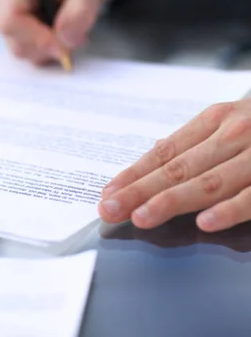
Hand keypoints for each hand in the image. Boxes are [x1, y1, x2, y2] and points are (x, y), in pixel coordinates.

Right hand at [0, 0, 111, 65]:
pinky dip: (43, 49)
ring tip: (68, 29)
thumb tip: (64, 41)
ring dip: (48, 48)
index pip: (9, 20)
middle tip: (77, 35)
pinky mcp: (4, 28)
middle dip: (48, 45)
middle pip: (14, 39)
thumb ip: (80, 12)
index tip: (64, 46)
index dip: (36, 38)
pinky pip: (22, 50)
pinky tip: (55, 31)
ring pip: (19, 49)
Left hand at [99, 99, 250, 231]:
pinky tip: (204, 223)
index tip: (108, 193)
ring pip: (209, 182)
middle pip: (178, 168)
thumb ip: (197, 141)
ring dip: (170, 201)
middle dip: (139, 191)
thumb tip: (154, 157)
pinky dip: (228, 210)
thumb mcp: (233, 120)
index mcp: (215, 119)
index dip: (134, 174)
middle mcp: (232, 134)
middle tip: (110, 210)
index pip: (166, 152)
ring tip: (141, 217)